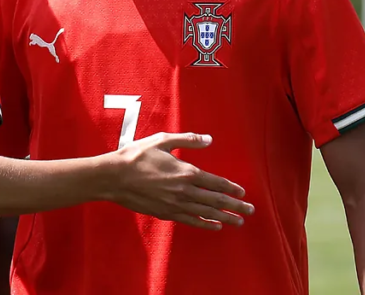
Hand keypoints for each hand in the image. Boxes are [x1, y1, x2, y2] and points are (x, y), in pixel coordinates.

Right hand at [104, 132, 253, 230]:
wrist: (114, 177)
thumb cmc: (136, 156)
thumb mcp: (162, 140)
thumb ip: (187, 139)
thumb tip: (209, 139)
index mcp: (186, 171)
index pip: (216, 182)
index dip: (231, 188)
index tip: (243, 193)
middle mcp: (184, 190)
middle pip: (216, 200)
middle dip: (235, 206)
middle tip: (250, 211)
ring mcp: (176, 204)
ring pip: (206, 212)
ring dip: (225, 217)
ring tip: (238, 222)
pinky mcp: (166, 213)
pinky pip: (191, 220)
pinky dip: (205, 224)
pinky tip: (215, 226)